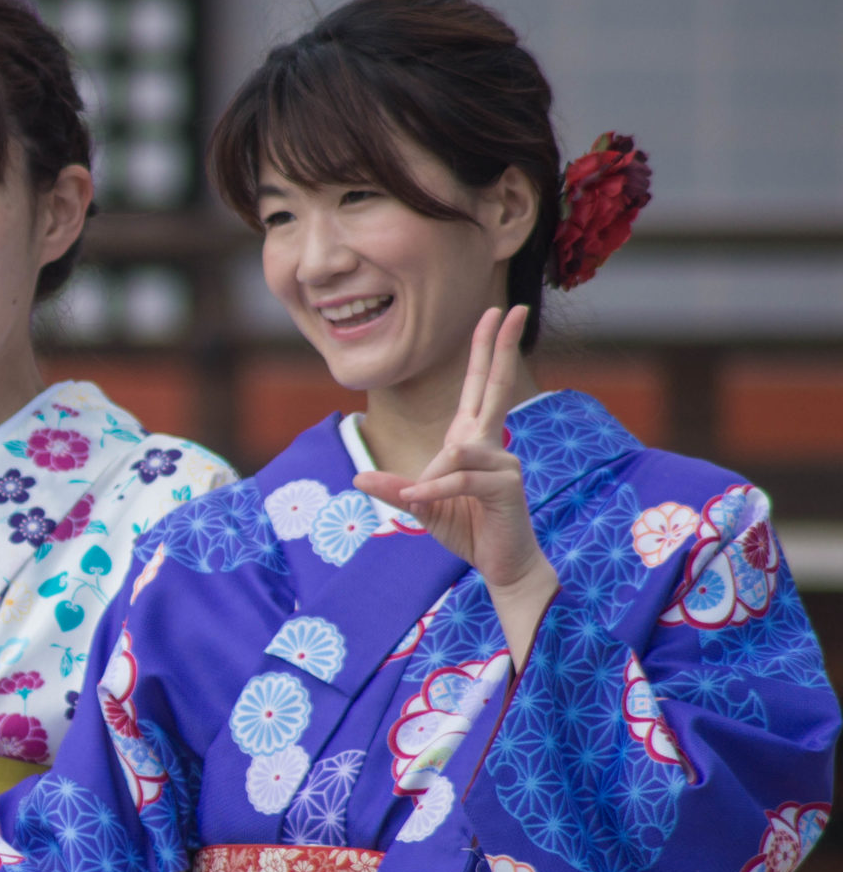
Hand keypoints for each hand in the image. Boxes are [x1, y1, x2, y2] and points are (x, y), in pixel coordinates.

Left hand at [353, 306, 557, 663]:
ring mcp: (502, 462)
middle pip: (495, 385)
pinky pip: (459, 477)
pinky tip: (423, 501)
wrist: (501, 565)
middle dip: (499, 346)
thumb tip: (358, 475)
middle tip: (513, 306)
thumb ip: (393, 489)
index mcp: (471, 440)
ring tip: (423, 500)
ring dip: (431, 480)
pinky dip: (433, 491)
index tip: (495, 313)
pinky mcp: (506, 486)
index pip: (480, 385)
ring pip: (456, 451)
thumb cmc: (466, 529)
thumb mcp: (419, 506)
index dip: (486, 349)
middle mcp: (490, 444)